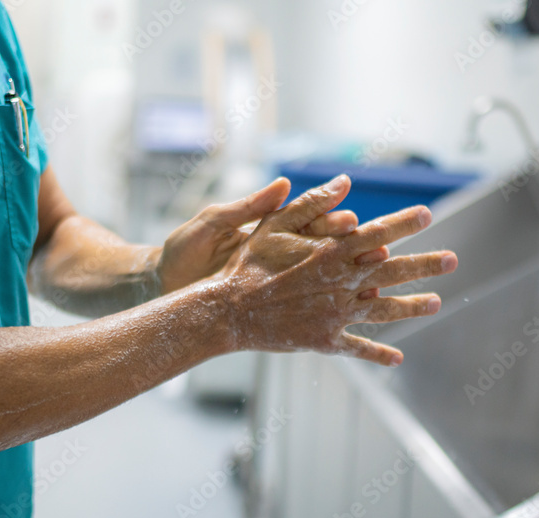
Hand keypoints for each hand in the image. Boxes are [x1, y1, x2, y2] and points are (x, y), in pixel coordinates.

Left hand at [157, 178, 360, 293]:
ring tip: (374, 281)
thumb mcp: (211, 224)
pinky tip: (354, 312)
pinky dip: (331, 309)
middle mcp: (279, 252)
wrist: (164, 287)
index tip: (349, 207)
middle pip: (324, 247)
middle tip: (374, 247)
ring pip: (323, 277)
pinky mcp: (273, 305)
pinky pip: (307, 306)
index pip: (306, 216)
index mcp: (266, 227)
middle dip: (351, 247)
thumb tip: (284, 184)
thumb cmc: (183, 251)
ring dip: (351, 279)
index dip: (329, 212)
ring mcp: (279, 279)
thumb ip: (246, 207)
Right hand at [215, 175, 456, 366]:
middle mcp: (341, 283)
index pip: (377, 234)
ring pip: (383, 310)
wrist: (229, 310)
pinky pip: (357, 347)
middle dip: (425, 265)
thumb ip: (311, 203)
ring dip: (412, 307)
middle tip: (452, 260)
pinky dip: (377, 354)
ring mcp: (336, 314)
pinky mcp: (325, 339)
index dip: (404, 223)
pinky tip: (396, 358)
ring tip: (436, 303)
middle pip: (393, 272)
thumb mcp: (274, 225)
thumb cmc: (248, 264)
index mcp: (331, 252)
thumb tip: (344, 181)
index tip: (428, 215)